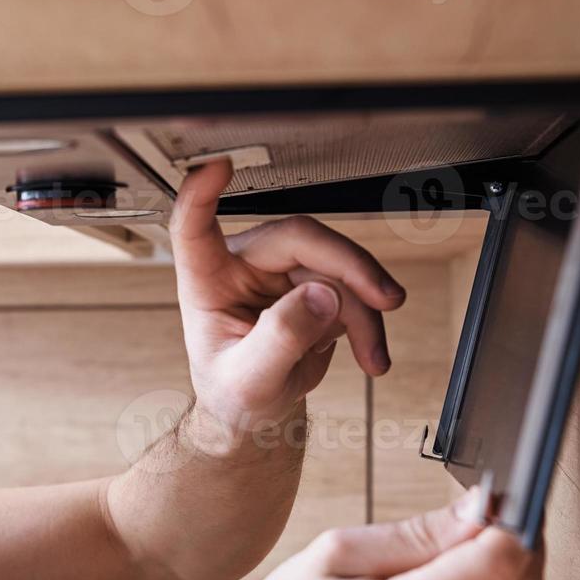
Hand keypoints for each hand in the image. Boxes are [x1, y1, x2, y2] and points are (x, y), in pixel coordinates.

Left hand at [170, 160, 407, 434]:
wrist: (256, 412)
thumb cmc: (234, 394)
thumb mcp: (249, 382)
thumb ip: (280, 339)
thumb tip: (320, 295)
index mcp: (207, 282)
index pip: (196, 229)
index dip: (200, 195)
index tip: (214, 167)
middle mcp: (243, 266)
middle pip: (301, 238)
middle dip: (350, 268)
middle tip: (383, 301)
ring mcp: (280, 272)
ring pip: (338, 267)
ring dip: (366, 310)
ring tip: (374, 357)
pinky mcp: (311, 284)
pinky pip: (353, 290)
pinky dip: (369, 322)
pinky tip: (372, 354)